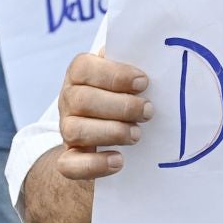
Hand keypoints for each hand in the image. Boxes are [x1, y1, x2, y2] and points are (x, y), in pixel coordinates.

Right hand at [55, 52, 153, 180]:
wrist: (110, 134)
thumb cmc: (126, 95)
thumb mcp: (128, 77)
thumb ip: (135, 65)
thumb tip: (156, 58)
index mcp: (80, 74)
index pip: (84, 68)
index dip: (114, 75)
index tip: (143, 82)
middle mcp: (69, 100)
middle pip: (82, 100)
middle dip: (120, 106)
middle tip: (148, 112)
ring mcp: (66, 129)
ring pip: (75, 130)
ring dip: (111, 132)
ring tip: (137, 135)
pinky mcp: (69, 158)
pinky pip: (69, 165)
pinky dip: (94, 164)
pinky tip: (119, 160)